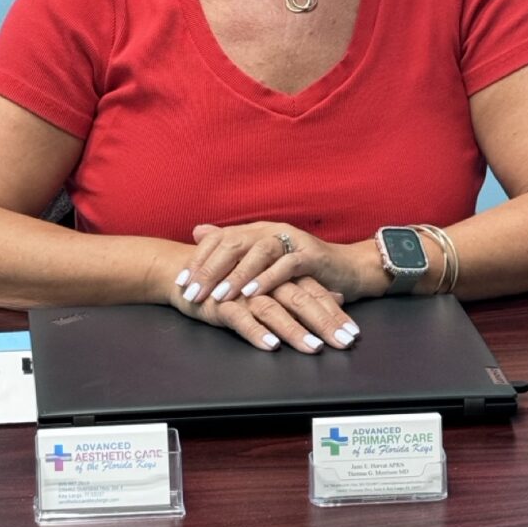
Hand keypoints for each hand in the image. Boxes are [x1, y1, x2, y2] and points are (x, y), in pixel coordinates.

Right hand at [169, 274, 359, 353]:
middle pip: (301, 301)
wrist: (186, 270)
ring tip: (314, 347)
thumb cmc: (235, 278)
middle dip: (324, 323)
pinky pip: (241, 319)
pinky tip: (272, 346)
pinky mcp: (222, 304)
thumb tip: (337, 296)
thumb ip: (304, 287)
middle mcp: (266, 281)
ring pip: (274, 310)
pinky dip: (257, 333)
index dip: (334, 313)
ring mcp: (244, 292)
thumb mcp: (273, 282)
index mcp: (280, 275)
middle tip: (344, 342)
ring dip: (295, 330)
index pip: (314, 293)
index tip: (353, 334)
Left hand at [174, 221, 377, 306]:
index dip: (198, 259)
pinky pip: (286, 265)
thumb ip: (231, 246)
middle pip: (233, 243)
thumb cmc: (300, 269)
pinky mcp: (310, 255)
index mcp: (255, 231)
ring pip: (258, 252)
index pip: (219, 239)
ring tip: (220, 296)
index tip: (180, 282)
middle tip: (192, 292)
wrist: (347, 269)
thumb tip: (197, 231)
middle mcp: (270, 230)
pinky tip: (254, 293)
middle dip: (210, 269)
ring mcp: (291, 240)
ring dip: (237, 275)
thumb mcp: (263, 259)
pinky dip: (269, 279)